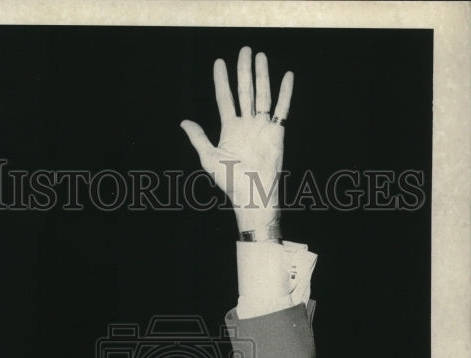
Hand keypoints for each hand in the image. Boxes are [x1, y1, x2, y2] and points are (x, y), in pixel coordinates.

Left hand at [181, 47, 293, 234]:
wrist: (252, 194)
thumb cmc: (230, 181)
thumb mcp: (209, 158)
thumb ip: (198, 138)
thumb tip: (183, 121)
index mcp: (229, 129)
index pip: (224, 98)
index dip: (221, 80)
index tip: (219, 62)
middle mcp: (246, 124)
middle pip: (244, 91)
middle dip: (243, 70)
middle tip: (244, 50)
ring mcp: (262, 127)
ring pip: (262, 94)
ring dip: (262, 75)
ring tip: (260, 56)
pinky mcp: (277, 131)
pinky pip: (282, 108)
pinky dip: (285, 92)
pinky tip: (287, 76)